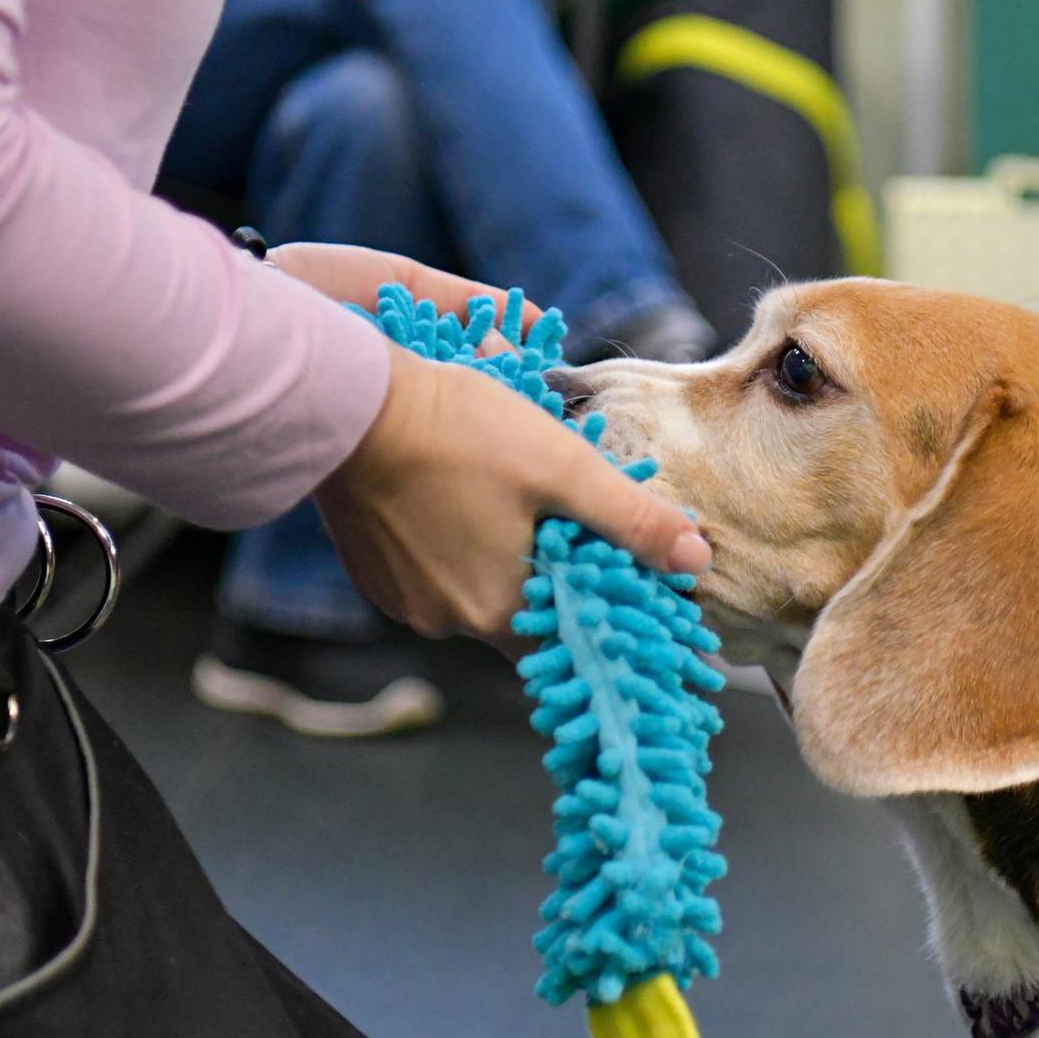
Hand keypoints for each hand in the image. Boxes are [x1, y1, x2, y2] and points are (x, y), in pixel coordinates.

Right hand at [292, 251, 710, 647]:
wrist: (342, 402)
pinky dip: (454, 546)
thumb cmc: (455, 429)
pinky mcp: (372, 575)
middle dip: (550, 572)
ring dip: (500, 556)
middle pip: (524, 611)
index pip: (570, 635)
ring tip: (507, 499)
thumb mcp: (561, 467)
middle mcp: (446, 622)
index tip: (621, 585)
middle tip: (563, 520)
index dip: (600, 610)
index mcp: (497, 611)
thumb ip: (631, 519)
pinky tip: (458, 500)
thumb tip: (696, 561)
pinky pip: (433, 572)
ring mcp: (402, 601)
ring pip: (477, 589)